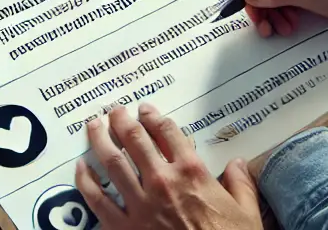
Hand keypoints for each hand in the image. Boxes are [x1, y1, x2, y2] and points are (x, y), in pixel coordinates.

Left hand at [76, 105, 261, 229]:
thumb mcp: (246, 212)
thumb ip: (241, 184)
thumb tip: (238, 164)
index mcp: (192, 172)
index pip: (168, 132)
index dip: (154, 117)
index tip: (145, 110)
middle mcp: (163, 182)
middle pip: (135, 140)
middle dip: (121, 121)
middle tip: (114, 112)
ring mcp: (141, 204)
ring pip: (113, 163)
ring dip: (100, 140)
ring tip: (93, 127)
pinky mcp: (125, 228)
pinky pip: (98, 200)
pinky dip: (86, 181)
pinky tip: (81, 169)